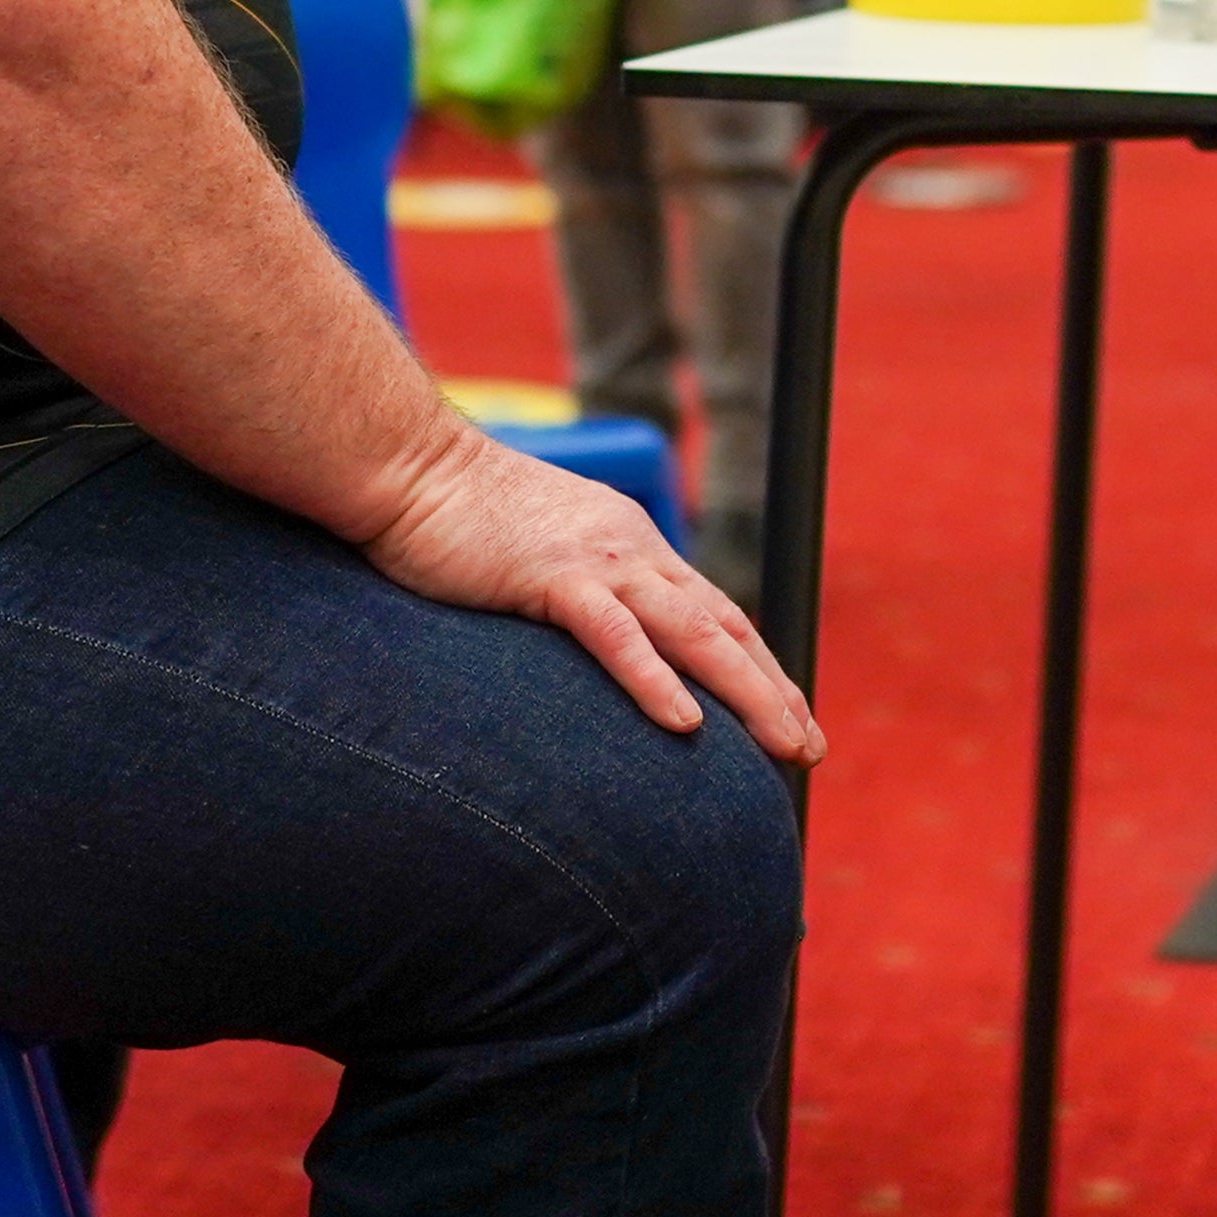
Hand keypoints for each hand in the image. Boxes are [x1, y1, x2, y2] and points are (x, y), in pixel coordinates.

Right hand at [351, 422, 818, 765]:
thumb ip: (581, 595)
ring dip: (745, 693)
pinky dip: (653, 678)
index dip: (760, 670)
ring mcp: (598, 562)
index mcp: (634, 548)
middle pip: (725, 628)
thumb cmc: (459, 521)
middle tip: (808, 750)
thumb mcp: (542, 557)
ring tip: (782, 745)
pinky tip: (684, 723)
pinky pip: (614, 634)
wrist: (407, 465)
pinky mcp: (551, 576)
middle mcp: (634, 552)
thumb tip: (602, 646)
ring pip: (694, 633)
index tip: (792, 720)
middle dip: (773, 692)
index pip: (716, 615)